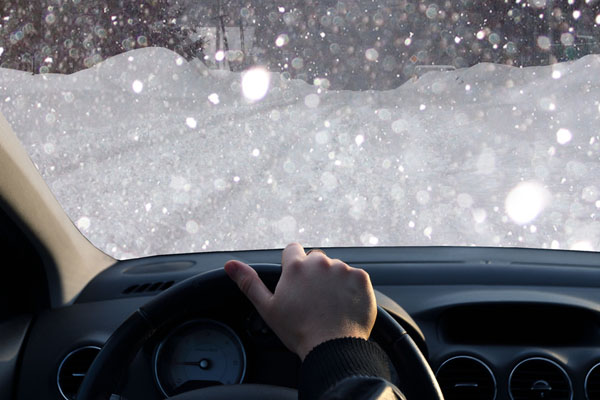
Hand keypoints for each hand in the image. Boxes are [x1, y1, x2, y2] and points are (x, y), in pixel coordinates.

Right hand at [224, 242, 376, 359]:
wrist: (333, 348)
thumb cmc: (299, 331)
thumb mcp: (267, 308)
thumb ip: (249, 282)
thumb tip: (230, 265)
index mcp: (296, 267)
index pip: (293, 250)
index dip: (293, 266)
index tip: (296, 283)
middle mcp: (320, 262)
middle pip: (316, 259)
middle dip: (314, 274)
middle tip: (313, 299)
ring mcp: (343, 269)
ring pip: (336, 269)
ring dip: (334, 281)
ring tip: (330, 306)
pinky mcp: (362, 279)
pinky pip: (356, 278)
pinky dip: (352, 289)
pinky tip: (345, 306)